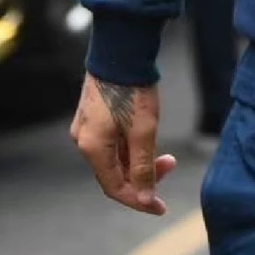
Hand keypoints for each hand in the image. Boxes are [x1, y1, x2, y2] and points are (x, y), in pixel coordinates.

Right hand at [69, 73, 176, 213]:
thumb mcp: (143, 130)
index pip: (115, 187)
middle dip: (143, 176)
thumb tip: (144, 198)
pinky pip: (112, 142)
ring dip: (138, 160)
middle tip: (170, 165)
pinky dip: (130, 147)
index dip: (139, 200)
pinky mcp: (93, 113)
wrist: (121, 47)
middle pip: (114, 172)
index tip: (161, 207)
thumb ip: (142, 167)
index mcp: (92, 148)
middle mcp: (84, 140)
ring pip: (114, 157)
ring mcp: (87, 126)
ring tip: (164, 152)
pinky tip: (147, 138)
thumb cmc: (132, 88)